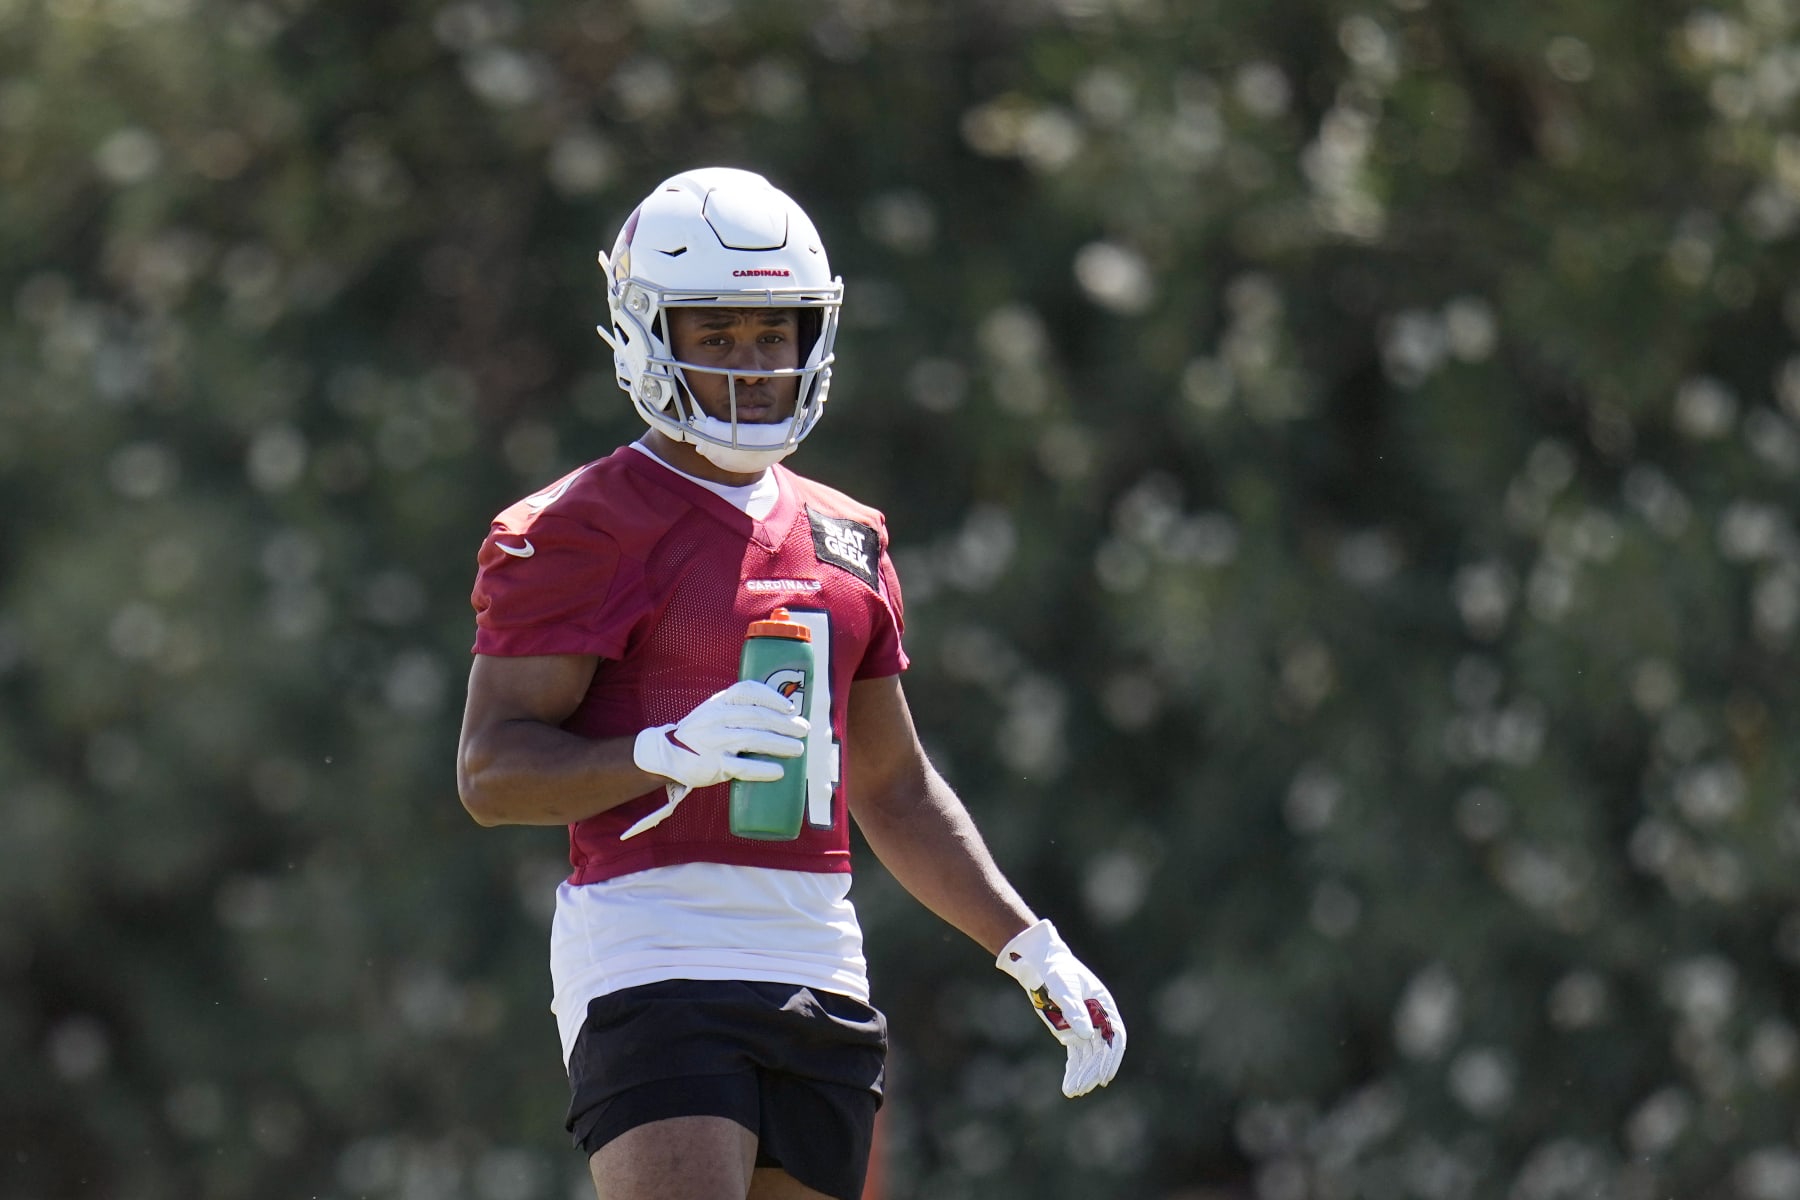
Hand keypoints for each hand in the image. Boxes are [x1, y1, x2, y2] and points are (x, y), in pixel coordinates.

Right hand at [631, 679, 808, 796]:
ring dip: (780, 744)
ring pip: (754, 739)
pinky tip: (778, 772)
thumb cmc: (701, 732)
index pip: (748, 691)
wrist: (667, 754)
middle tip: (804, 730)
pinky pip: (742, 767)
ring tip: (798, 749)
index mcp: (720, 702)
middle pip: (758, 717)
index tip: (790, 707)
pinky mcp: (714, 765)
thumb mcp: (715, 711)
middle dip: (785, 724)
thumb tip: (783, 715)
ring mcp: (715, 742)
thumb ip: (740, 709)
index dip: (772, 697)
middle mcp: (717, 718)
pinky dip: (762, 769)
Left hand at [996, 919, 1125, 1097]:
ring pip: (1088, 1057)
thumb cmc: (1056, 971)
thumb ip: (1074, 1009)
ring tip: (1073, 1092)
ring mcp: (1085, 1028)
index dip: (1112, 1057)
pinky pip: (1075, 1056)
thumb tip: (1087, 1034)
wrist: (1041, 965)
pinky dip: (1073, 1070)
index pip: (1116, 1037)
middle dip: (1093, 1071)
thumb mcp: (1064, 987)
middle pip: (1101, 1051)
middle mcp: (1099, 1020)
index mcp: (1105, 1007)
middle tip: (1083, 1088)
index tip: (1104, 1075)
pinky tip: (1069, 1085)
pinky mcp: (1071, 1033)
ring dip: (1082, 1075)